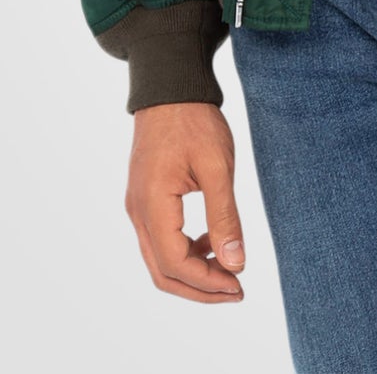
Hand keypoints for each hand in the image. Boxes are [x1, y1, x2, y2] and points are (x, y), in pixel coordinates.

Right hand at [126, 102, 245, 302]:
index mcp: (153, 204)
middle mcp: (137, 212)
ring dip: (192, 273)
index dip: (207, 282)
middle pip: (162, 272)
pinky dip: (184, 253)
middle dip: (199, 288)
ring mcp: (137, 206)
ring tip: (228, 269)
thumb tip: (236, 263)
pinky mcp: (144, 199)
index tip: (239, 285)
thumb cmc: (194, 120)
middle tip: (236, 290)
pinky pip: (159, 241)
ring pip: (159, 260)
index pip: (175, 264)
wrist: (170, 87)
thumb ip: (225, 217)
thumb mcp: (217, 166)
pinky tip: (211, 242)